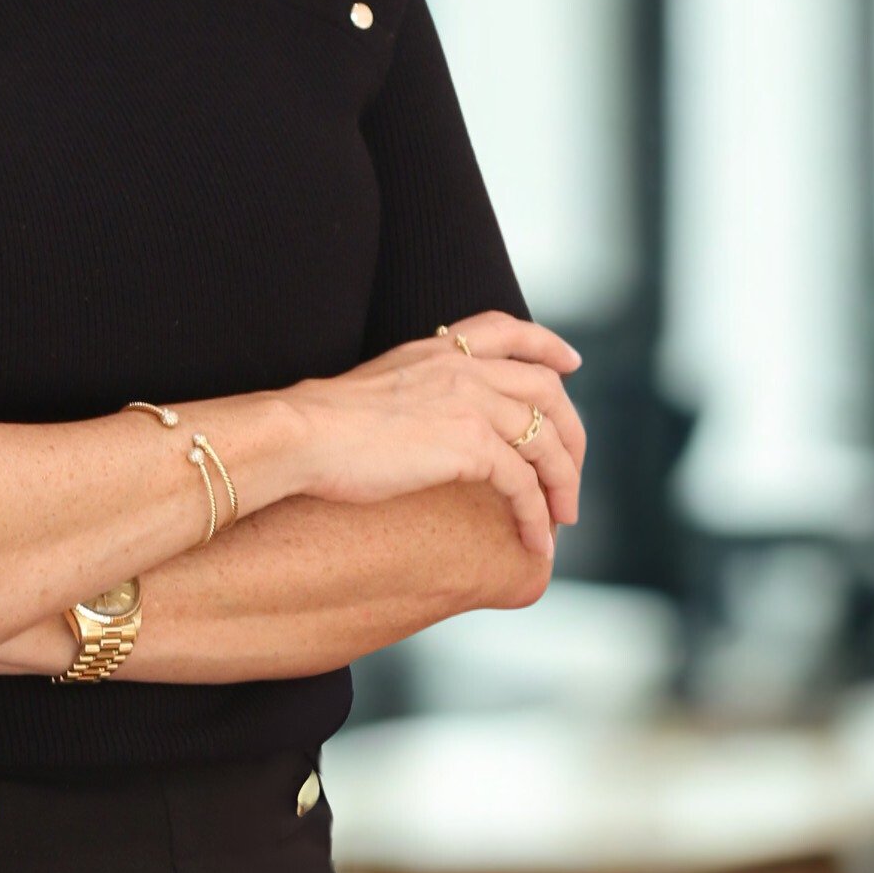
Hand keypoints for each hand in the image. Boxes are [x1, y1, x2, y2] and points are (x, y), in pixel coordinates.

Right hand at [286, 313, 585, 560]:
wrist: (301, 435)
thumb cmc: (319, 426)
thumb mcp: (375, 389)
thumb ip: (411, 392)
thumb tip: (417, 422)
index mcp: (438, 349)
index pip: (510, 331)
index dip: (548, 345)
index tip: (571, 364)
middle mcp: (463, 367)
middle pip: (546, 390)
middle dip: (570, 433)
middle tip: (572, 471)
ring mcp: (471, 403)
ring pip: (546, 440)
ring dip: (563, 482)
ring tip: (563, 518)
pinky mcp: (471, 446)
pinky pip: (525, 483)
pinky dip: (538, 515)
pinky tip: (536, 541)